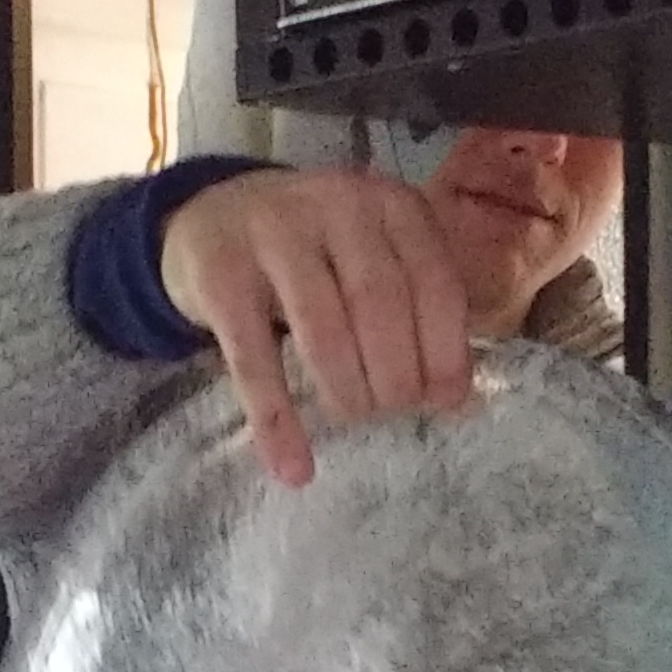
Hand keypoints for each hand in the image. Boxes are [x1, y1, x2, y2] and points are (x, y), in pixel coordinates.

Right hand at [157, 168, 476, 485]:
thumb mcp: (374, 255)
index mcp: (391, 204)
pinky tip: (293, 466)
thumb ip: (417, 310)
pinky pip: (252, 358)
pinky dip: (276, 420)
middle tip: (390, 412)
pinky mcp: (218, 273)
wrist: (216, 213)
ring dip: (346, 391)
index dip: (446, 353)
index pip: (435, 283)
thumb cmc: (317, 252)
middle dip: (395, 376)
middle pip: (380, 304)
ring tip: (352, 419)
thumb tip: (456, 403)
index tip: (442, 403)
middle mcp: (335, 205)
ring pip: (322, 330)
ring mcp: (271, 233)